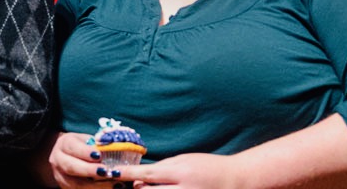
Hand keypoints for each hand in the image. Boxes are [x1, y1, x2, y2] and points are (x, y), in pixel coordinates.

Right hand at [42, 131, 121, 186]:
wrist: (68, 157)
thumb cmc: (82, 147)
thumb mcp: (87, 141)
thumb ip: (98, 144)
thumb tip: (112, 146)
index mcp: (64, 144)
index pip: (72, 147)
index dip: (85, 152)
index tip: (99, 155)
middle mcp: (58, 161)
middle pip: (72, 167)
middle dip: (89, 170)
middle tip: (106, 171)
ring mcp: (61, 177)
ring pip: (76, 184)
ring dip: (97, 185)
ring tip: (114, 183)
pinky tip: (112, 187)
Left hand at [120, 153, 242, 188]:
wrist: (236, 180)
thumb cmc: (207, 167)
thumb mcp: (184, 161)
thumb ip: (162, 169)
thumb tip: (139, 177)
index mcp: (180, 172)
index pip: (147, 174)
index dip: (126, 174)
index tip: (110, 172)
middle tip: (130, 185)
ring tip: (145, 188)